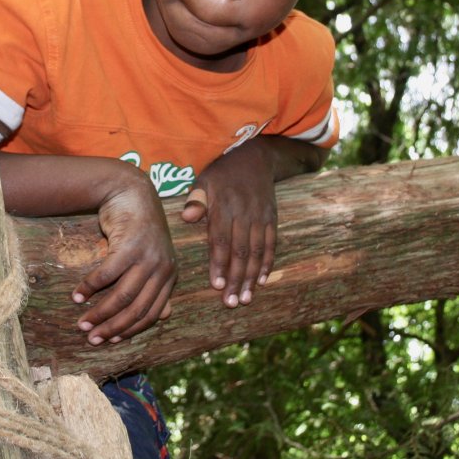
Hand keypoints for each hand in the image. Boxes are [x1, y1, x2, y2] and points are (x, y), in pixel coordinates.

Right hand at [71, 174, 176, 344]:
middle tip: (91, 337)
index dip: (130, 330)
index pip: (152, 313)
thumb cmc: (138, 226)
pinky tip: (77, 296)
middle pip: (136, 310)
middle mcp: (163, 268)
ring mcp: (148, 257)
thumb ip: (158, 285)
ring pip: (122, 297)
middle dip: (112, 328)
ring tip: (82, 322)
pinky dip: (90, 288)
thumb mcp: (154, 256)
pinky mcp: (130, 246)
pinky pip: (106, 275)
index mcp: (170, 275)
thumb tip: (164, 317)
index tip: (110, 340)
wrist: (130, 190)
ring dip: (99, 313)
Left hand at [180, 140, 277, 307]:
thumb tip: (187, 217)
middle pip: (240, 252)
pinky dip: (267, 264)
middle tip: (231, 302)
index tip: (216, 285)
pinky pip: (271, 245)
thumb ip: (196, 200)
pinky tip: (262, 281)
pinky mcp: (271, 219)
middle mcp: (244, 214)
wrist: (256, 156)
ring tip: (246, 298)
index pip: (221, 240)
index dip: (219, 264)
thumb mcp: (204, 180)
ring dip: (251, 277)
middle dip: (236, 279)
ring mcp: (260, 217)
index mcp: (224, 207)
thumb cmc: (222, 172)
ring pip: (257, 252)